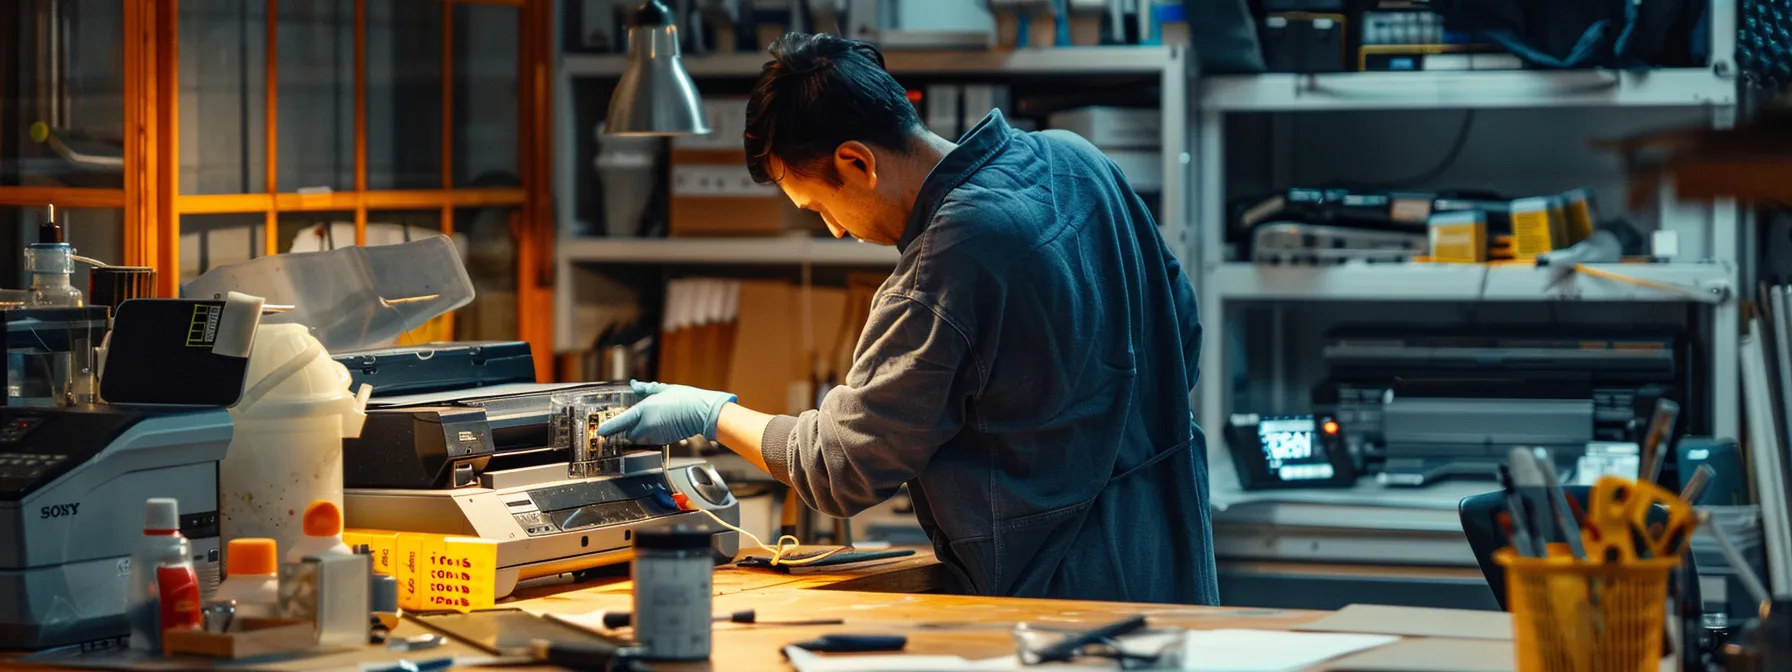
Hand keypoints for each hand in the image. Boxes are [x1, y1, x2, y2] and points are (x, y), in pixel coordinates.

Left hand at [596, 380, 737, 443]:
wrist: (702, 412)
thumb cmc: (685, 399)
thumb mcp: (664, 389)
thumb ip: (646, 389)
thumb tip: (635, 385)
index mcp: (644, 410)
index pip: (620, 422)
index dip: (609, 427)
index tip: (600, 431)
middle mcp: (647, 425)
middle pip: (629, 432)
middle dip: (630, 428)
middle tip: (637, 418)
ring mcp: (655, 435)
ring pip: (640, 437)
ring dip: (641, 431)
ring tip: (654, 420)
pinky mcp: (664, 441)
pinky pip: (651, 439)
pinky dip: (652, 434)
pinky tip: (662, 424)